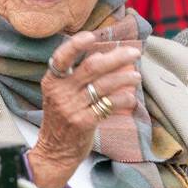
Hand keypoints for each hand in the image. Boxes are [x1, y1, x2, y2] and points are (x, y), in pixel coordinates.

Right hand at [28, 31, 141, 187]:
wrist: (55, 152)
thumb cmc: (62, 120)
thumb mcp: (60, 95)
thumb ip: (77, 77)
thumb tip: (107, 56)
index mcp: (52, 81)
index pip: (61, 57)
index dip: (76, 44)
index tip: (92, 35)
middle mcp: (60, 93)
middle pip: (92, 66)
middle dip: (116, 57)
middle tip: (134, 53)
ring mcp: (71, 108)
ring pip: (104, 85)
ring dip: (125, 78)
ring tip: (136, 76)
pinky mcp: (84, 123)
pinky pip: (109, 105)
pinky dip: (124, 98)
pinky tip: (131, 98)